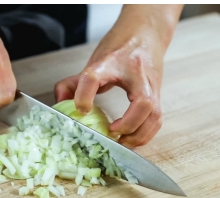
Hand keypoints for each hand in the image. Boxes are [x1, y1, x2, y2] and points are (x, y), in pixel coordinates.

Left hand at [55, 28, 164, 147]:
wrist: (146, 34)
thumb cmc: (121, 49)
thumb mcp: (95, 62)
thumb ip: (76, 82)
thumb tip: (61, 103)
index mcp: (112, 63)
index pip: (94, 77)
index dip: (84, 94)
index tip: (81, 109)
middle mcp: (136, 75)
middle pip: (142, 102)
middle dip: (128, 124)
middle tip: (112, 132)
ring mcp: (151, 86)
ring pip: (155, 116)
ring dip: (139, 135)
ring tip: (122, 142)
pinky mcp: (158, 96)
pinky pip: (157, 120)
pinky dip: (146, 134)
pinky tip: (132, 138)